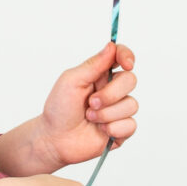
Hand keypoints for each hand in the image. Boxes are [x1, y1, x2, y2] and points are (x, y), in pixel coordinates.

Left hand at [37, 42, 138, 168]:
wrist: (55, 139)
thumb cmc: (59, 108)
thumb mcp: (71, 81)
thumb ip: (93, 64)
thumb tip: (111, 46)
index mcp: (100, 74)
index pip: (121, 57)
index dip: (127, 56)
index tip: (127, 63)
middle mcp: (112, 90)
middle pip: (130, 80)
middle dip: (110, 94)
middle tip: (91, 103)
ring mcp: (118, 110)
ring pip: (131, 104)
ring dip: (107, 113)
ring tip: (90, 118)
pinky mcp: (121, 129)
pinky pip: (131, 125)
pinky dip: (113, 128)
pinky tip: (100, 130)